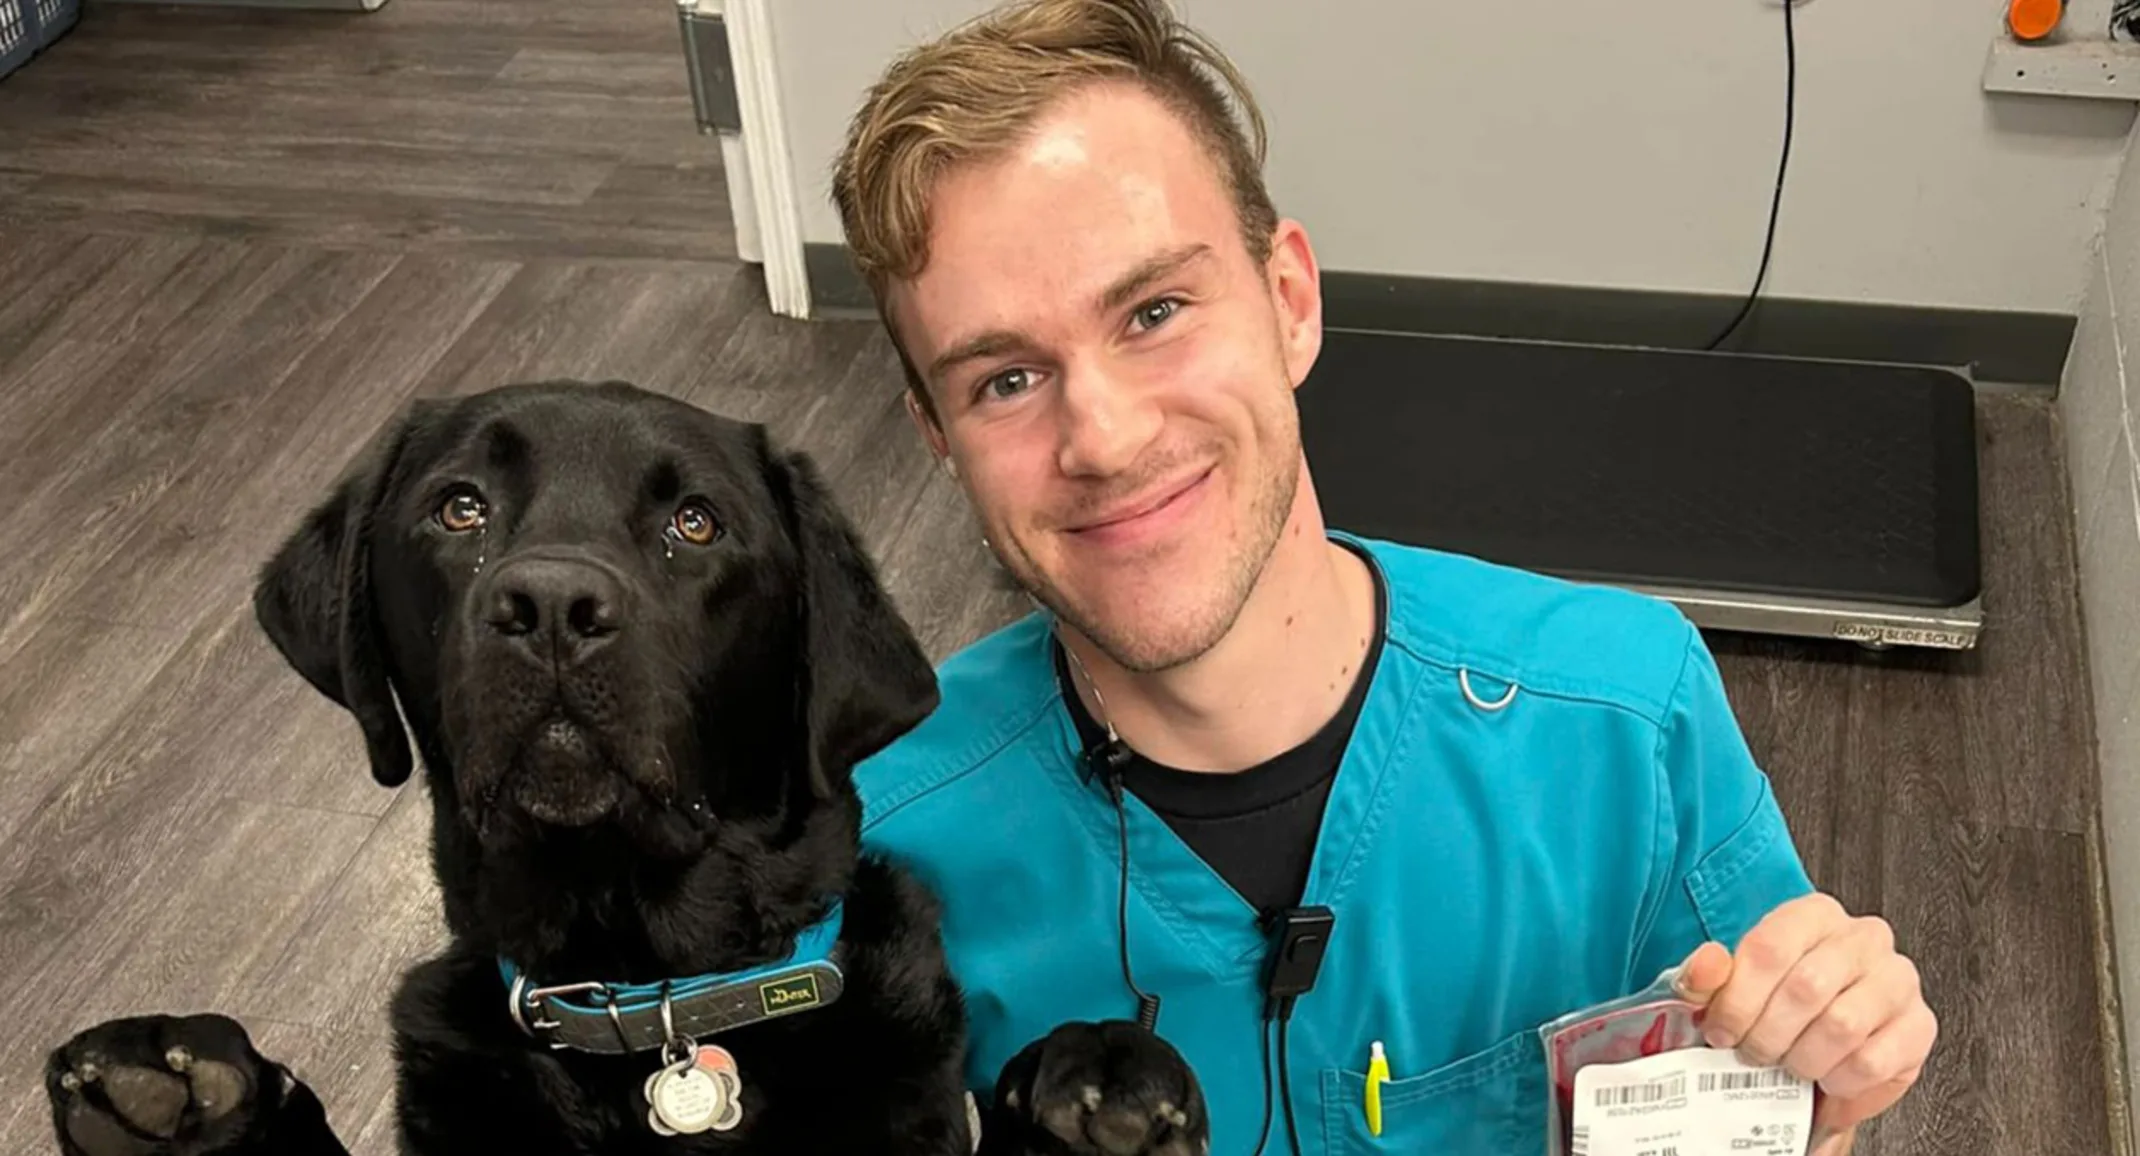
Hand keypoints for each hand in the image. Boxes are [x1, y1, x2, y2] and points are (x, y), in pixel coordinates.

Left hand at [1672, 893, 1936, 1155]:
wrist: (1822, 1040)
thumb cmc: (1778, 1003)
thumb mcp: (1732, 984)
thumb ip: (1707, 976)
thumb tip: (1704, 970)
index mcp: (1814, 915)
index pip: (1770, 948)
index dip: (1738, 1000)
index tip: (1721, 1032)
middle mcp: (1863, 938)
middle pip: (1806, 988)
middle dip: (1768, 1035)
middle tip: (1755, 1054)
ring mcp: (1898, 979)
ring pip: (1842, 1025)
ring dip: (1803, 1058)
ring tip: (1790, 1064)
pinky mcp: (1919, 1025)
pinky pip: (1873, 1061)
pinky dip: (1839, 1079)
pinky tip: (1826, 1074)